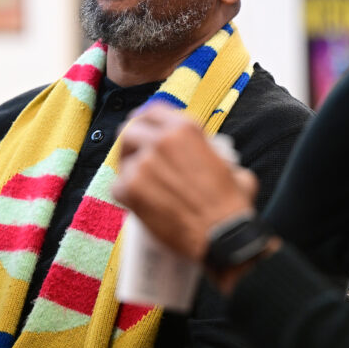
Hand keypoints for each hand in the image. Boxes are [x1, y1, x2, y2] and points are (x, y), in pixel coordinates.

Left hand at [112, 104, 257, 261]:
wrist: (223, 236)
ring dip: (130, 172)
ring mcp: (143, 164)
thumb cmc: (230, 205)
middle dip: (131, 145)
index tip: (143, 132)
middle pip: (129, 131)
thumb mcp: (228, 164)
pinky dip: (126, 197)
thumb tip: (205, 154)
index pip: (151, 111)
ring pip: (123, 162)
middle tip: (137, 160)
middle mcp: (161, 140)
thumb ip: (209, 152)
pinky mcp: (130, 189)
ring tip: (145, 189)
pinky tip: (142, 205)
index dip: (145, 122)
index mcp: (185, 129)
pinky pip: (117, 187)